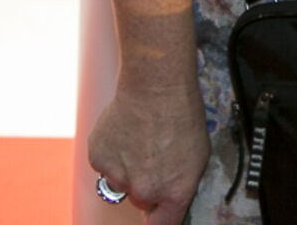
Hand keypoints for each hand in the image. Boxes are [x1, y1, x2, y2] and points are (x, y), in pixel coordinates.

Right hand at [88, 81, 209, 223]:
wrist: (155, 86)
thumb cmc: (181, 113)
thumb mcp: (198, 155)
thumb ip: (181, 183)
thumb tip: (173, 196)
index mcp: (173, 192)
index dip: (160, 220)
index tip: (158, 215)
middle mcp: (144, 190)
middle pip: (141, 200)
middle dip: (146, 184)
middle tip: (153, 156)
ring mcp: (118, 177)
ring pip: (120, 182)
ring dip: (127, 167)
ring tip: (140, 138)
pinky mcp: (99, 159)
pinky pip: (104, 164)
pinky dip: (112, 152)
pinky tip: (126, 131)